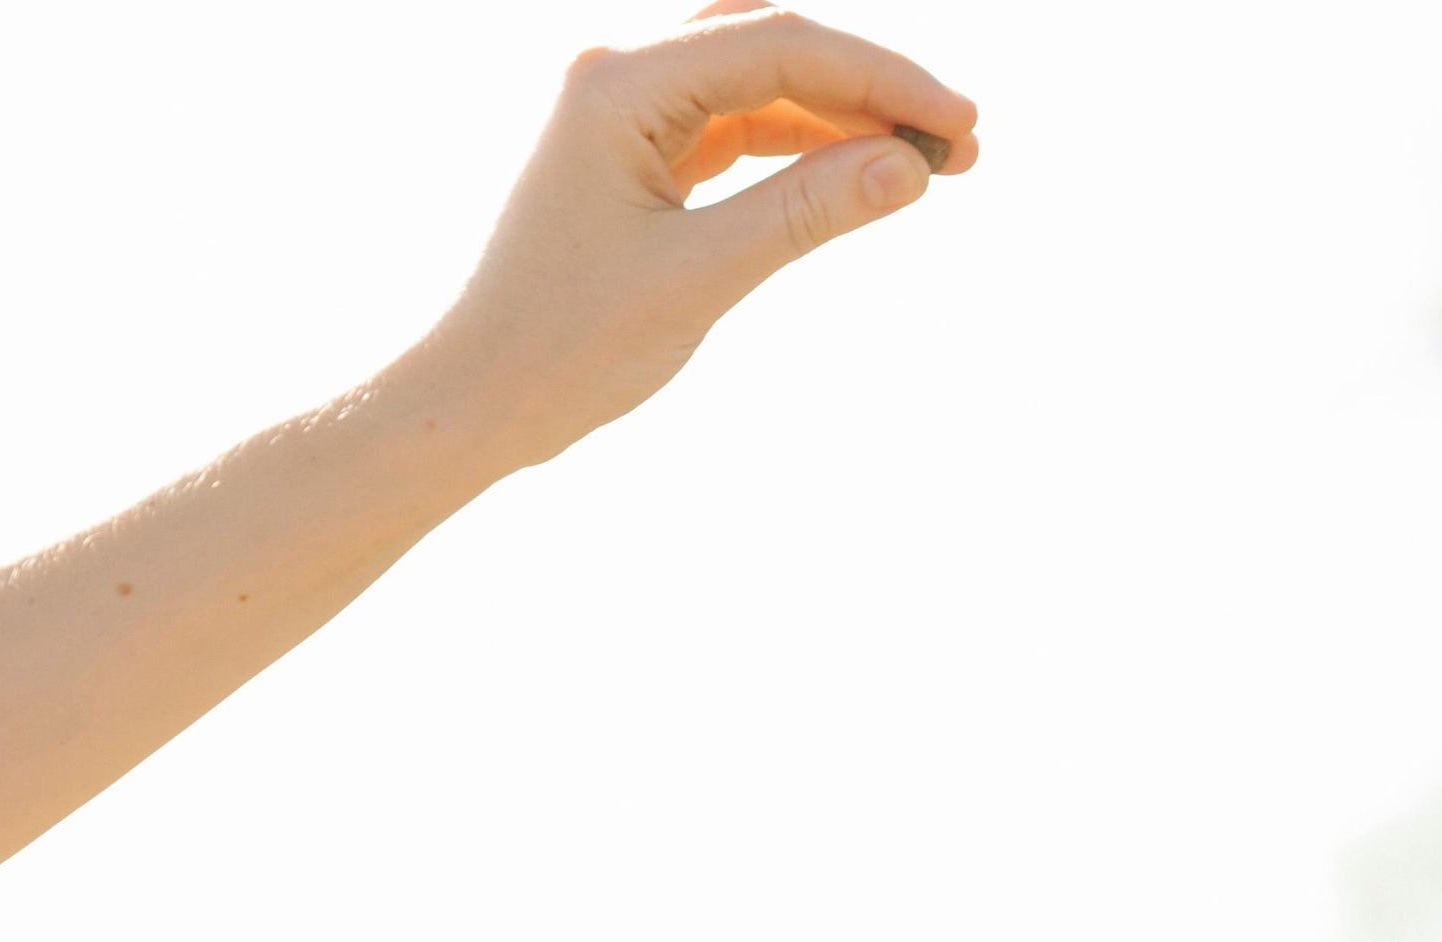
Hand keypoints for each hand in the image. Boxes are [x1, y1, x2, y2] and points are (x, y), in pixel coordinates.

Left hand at [392, 5, 976, 474]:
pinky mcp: (637, 153)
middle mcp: (619, 76)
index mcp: (619, 85)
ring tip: (927, 164)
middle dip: (872, 85)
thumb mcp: (701, 277)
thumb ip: (807, 212)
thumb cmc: (566, 344)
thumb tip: (911, 167)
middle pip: (775, 43)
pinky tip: (860, 176)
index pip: (781, 46)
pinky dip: (804, 147)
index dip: (884, 78)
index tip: (961, 126)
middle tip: (961, 141)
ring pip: (762, 82)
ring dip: (845, 116)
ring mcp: (626, 111)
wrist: (479, 399)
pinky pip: (739, 126)